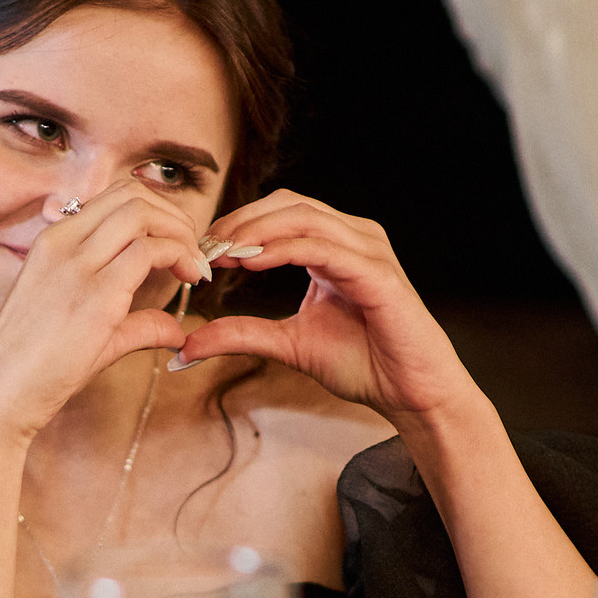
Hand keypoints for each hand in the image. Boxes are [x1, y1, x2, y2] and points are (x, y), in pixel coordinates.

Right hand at [0, 180, 210, 443]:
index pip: (115, 197)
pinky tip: (190, 279)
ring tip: (195, 266)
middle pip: (133, 196)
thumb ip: (134, 321)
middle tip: (194, 251)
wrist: (0, 395)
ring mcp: (77, 265)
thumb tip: (176, 330)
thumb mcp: (85, 330)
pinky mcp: (95, 295)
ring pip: (142, 214)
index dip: (157, 212)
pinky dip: (180, 257)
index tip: (177, 243)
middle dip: (175, 217)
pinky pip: (148, 252)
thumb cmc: (34, 367)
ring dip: (181, 233)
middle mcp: (63, 243)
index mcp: (53, 242)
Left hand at [173, 191, 478, 423]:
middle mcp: (353, 238)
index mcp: (334, 246)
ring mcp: (368, 250)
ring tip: (221, 253)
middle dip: (240, 222)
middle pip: (287, 204)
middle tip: (204, 248)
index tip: (200, 250)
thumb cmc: (364, 363)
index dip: (236, 225)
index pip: (278, 213)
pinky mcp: (377, 273)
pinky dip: (283, 248)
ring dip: (255, 231)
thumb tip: (188, 344)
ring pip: (303, 217)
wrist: (409, 393)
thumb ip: (243, 335)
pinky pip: (322, 247)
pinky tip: (251, 262)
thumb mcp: (288, 344)